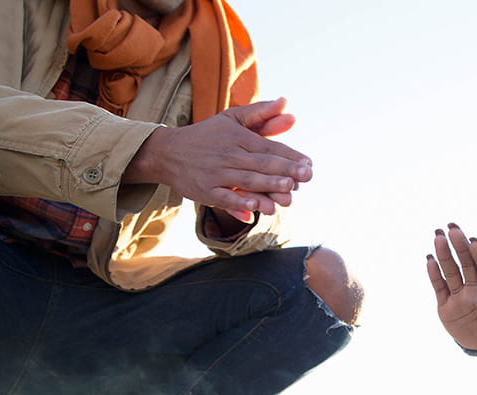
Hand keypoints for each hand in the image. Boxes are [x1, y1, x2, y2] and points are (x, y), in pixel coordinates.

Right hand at [124, 98, 310, 216]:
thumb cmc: (207, 135)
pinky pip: (224, 199)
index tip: (309, 164)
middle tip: (307, 176)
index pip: (268, 147)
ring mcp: (216, 174)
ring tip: (288, 190)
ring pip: (246, 181)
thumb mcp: (231, 118)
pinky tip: (255, 209)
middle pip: (261, 164)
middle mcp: (228, 155)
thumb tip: (286, 103)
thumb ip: (260, 113)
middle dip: (285, 170)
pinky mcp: (205, 191)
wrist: (167, 152)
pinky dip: (239, 204)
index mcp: (238, 137)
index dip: (290, 156)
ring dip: (267, 186)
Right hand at [426, 223, 476, 352]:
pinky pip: (439, 287)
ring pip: (451, 272)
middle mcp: (476, 289)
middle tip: (452, 227)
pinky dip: (434, 274)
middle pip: (467, 264)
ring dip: (444, 254)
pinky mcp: (446, 307)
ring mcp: (460, 297)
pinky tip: (429, 259)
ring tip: (438, 236)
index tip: (475, 242)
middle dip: (460, 246)